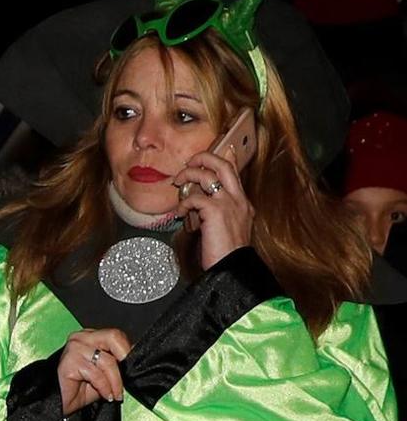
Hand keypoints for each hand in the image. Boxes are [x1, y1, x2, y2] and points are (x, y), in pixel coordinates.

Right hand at [58, 328, 130, 415]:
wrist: (58, 404)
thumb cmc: (80, 390)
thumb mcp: (105, 375)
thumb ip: (118, 364)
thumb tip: (136, 362)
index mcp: (91, 337)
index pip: (116, 336)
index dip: (128, 352)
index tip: (133, 371)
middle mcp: (81, 338)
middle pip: (113, 337)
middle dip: (125, 358)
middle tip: (128, 377)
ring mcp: (74, 348)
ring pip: (107, 360)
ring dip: (115, 381)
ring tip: (116, 394)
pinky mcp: (69, 362)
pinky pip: (96, 374)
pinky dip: (104, 387)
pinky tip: (105, 395)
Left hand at [174, 150, 253, 269]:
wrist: (232, 270)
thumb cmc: (225, 253)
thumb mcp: (224, 228)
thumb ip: (216, 212)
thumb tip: (197, 203)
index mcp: (243, 203)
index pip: (234, 172)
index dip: (224, 157)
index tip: (215, 150)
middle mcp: (239, 200)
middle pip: (224, 165)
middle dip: (204, 157)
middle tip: (189, 162)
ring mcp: (229, 204)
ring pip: (207, 176)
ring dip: (188, 176)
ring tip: (178, 184)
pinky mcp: (216, 212)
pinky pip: (195, 198)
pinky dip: (184, 203)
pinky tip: (180, 213)